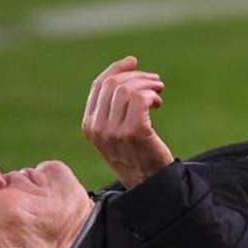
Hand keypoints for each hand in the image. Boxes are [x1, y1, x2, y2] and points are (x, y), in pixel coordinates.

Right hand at [81, 56, 174, 188]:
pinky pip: (141, 99)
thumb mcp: (116, 134)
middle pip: (114, 84)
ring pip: (128, 89)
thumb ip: (113, 110)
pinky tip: (158, 103)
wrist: (149, 186)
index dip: (117, 69)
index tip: (133, 62)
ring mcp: (114, 131)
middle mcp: (98, 128)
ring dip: (148, 84)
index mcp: (89, 126)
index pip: (99, 86)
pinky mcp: (134, 133)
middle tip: (155, 82)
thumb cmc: (137, 158)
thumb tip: (125, 73)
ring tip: (158, 91)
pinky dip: (152, 95)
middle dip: (137, 76)